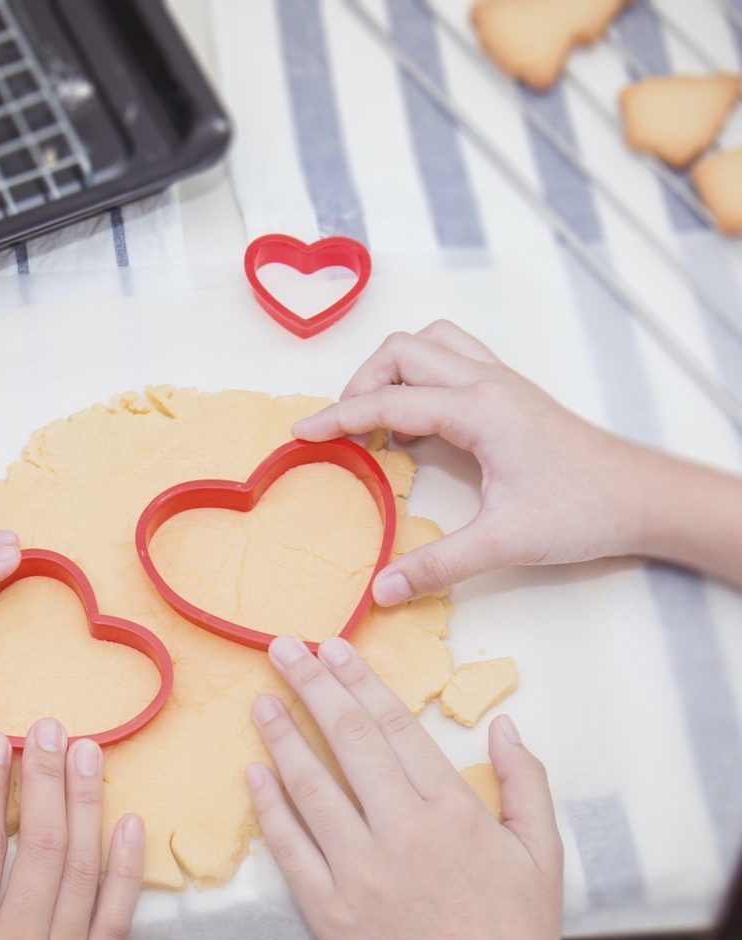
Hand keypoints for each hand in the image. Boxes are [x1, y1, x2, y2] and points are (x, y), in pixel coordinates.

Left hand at [248, 636, 562, 939]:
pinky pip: (290, 848)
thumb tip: (506, 725)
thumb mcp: (542, 856)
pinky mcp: (329, 908)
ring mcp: (360, 870)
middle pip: (350, 741)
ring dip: (282, 738)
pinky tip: (254, 773)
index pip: (396, 726)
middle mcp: (402, 830)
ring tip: (261, 699)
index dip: (361, 681)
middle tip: (285, 648)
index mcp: (451, 811)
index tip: (335, 647)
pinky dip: (269, 808)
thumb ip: (527, 784)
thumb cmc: (513, 935)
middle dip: (314, 687)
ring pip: (312, 787)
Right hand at [293, 320, 657, 604]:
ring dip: (393, 369)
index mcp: (479, 409)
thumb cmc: (584, 510)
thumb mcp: (504, 543)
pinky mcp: (509, 393)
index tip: (301, 433)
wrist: (644, 496)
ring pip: (430, 343)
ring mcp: (500, 381)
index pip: (389, 401)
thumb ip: (437, 566)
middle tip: (341, 430)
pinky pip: (451, 359)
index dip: (338, 416)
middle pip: (402, 351)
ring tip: (376, 415)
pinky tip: (417, 421)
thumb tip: (381, 589)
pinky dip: (420, 376)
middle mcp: (487, 381)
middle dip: (360, 383)